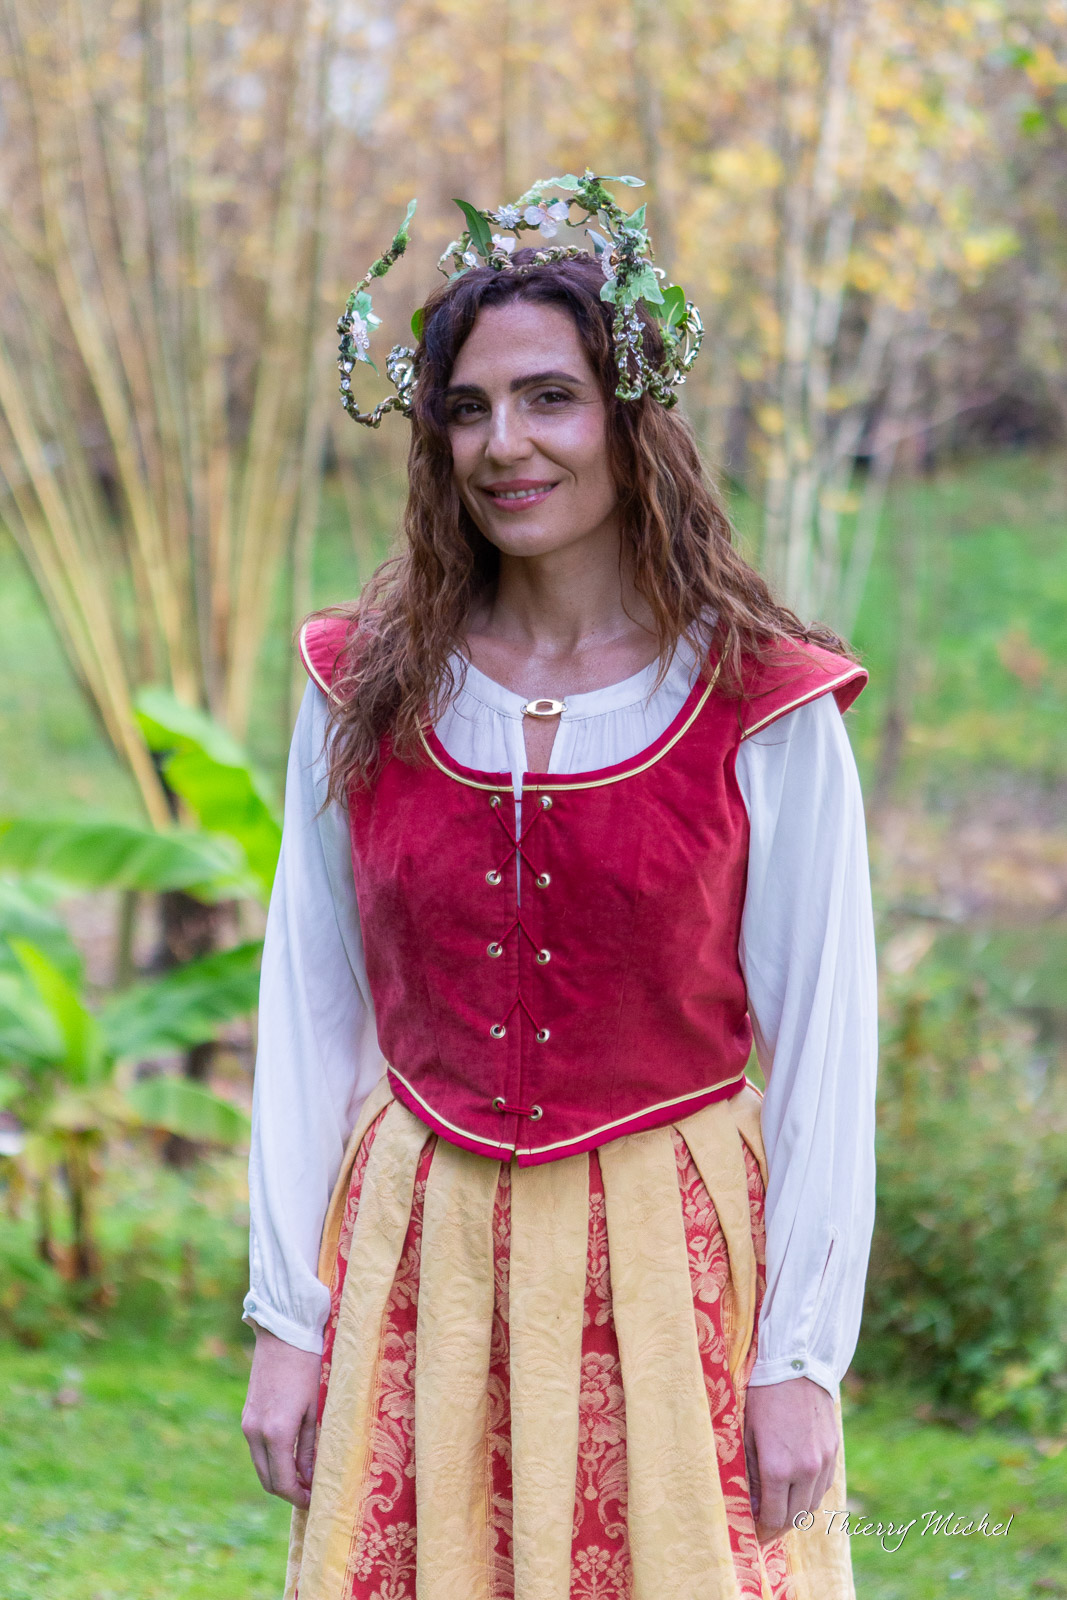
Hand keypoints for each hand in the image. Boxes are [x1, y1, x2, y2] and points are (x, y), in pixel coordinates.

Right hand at [242, 1322, 322, 1508]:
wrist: (283, 1333)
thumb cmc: (308, 1367)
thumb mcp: (314, 1409)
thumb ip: (309, 1447)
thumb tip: (308, 1478)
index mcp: (276, 1433)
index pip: (283, 1482)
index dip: (298, 1497)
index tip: (314, 1501)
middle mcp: (255, 1433)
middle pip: (267, 1480)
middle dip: (287, 1491)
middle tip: (310, 1492)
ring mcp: (248, 1424)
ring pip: (260, 1465)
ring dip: (278, 1476)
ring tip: (303, 1475)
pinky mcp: (247, 1415)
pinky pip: (256, 1448)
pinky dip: (271, 1459)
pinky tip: (290, 1454)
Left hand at [743, 1376, 837, 1543]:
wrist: (796, 1365)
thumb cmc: (763, 1397)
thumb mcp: (747, 1434)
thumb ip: (750, 1472)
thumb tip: (752, 1502)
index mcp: (777, 1468)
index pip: (773, 1517)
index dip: (762, 1531)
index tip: (753, 1533)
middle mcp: (804, 1471)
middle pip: (794, 1518)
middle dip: (778, 1526)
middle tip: (764, 1526)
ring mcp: (823, 1463)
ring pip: (811, 1505)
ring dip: (795, 1511)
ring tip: (779, 1506)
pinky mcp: (833, 1452)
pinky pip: (823, 1486)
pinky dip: (810, 1492)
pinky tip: (797, 1485)